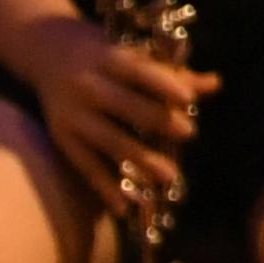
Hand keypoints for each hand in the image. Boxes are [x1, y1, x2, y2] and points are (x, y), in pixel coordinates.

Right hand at [14, 15, 216, 205]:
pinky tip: (126, 208)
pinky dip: (105, 188)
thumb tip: (215, 85)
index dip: (163, 84)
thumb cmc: (104, 56)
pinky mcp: (63, 139)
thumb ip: (172, 74)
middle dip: (157, 120)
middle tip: (189, 133)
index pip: (139, 72)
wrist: (48, 54)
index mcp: (109, 60)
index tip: (188, 99)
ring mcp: (73, 116)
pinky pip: (86, 167)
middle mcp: (88, 87)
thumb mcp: (132, 57)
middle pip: (125, 106)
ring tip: (169, 177)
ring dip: (139, 159)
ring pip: (109, 141)